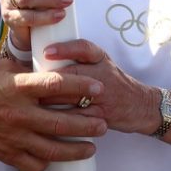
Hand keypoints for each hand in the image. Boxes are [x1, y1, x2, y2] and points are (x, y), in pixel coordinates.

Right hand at [0, 58, 106, 170]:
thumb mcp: (3, 67)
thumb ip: (28, 66)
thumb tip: (52, 61)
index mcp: (19, 87)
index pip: (56, 85)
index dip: (80, 86)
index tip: (98, 88)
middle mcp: (19, 113)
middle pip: (62, 121)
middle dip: (88, 124)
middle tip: (103, 124)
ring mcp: (14, 136)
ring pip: (52, 148)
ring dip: (76, 149)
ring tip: (91, 147)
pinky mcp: (7, 153)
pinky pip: (33, 164)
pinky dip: (48, 164)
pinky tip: (58, 159)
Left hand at [40, 39, 162, 134]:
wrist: (141, 105)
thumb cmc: (113, 83)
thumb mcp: (101, 64)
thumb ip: (77, 60)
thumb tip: (39, 61)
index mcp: (100, 58)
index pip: (84, 48)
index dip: (65, 49)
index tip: (46, 52)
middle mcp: (103, 74)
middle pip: (74, 73)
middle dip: (50, 81)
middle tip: (29, 85)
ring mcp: (104, 95)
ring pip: (73, 97)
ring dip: (51, 101)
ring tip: (33, 103)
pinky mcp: (102, 116)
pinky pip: (79, 118)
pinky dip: (63, 120)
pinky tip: (47, 122)